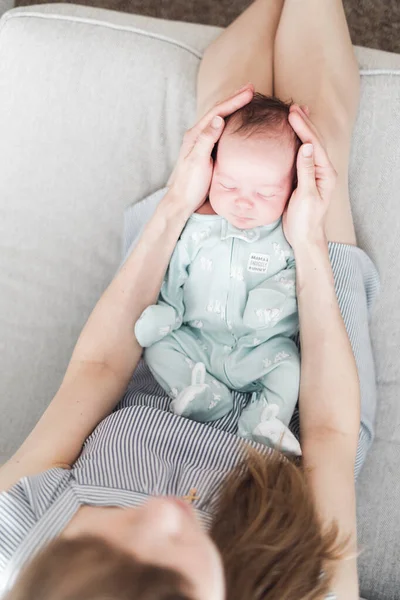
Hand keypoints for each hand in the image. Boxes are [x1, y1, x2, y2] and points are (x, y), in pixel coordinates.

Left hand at [166, 84, 254, 214]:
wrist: (182, 202)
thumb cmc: (189, 184)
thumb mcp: (198, 162)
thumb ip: (206, 140)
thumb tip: (219, 119)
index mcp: (195, 135)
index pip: (217, 112)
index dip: (234, 100)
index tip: (250, 92)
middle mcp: (198, 136)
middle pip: (218, 112)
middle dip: (235, 99)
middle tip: (251, 89)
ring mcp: (203, 143)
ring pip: (220, 120)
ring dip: (234, 109)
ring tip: (247, 100)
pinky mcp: (207, 152)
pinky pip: (222, 132)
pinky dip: (232, 123)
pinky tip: (239, 123)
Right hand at [283, 104, 337, 249]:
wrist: (304, 236)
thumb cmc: (306, 219)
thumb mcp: (306, 195)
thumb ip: (307, 170)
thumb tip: (308, 146)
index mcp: (325, 173)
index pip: (315, 144)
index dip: (304, 128)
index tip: (292, 114)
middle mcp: (322, 171)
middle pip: (314, 142)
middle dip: (304, 124)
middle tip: (292, 108)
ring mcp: (313, 174)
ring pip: (308, 147)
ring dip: (301, 130)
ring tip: (293, 115)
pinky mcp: (304, 179)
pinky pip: (301, 156)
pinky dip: (295, 143)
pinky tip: (289, 137)